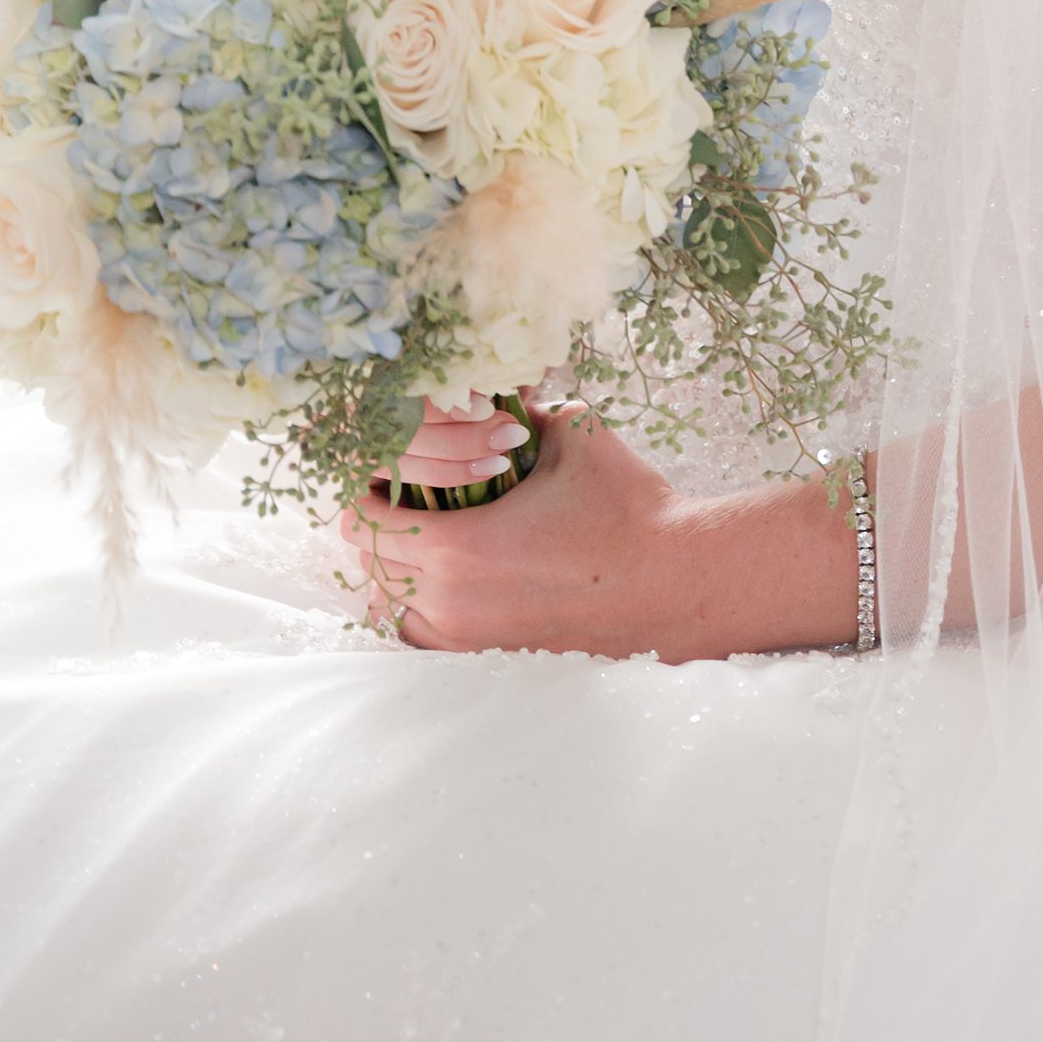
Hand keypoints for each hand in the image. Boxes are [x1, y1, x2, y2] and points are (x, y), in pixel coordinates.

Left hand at [340, 405, 860, 660]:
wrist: (677, 582)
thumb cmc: (628, 506)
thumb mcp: (574, 433)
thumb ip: (522, 407)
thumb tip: (494, 386)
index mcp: (460, 544)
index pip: (366, 521)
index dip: (365, 490)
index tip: (382, 469)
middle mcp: (452, 600)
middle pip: (372, 564)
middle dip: (376, 525)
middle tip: (399, 493)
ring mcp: (470, 637)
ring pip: (391, 608)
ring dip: (394, 569)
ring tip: (420, 534)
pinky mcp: (493, 656)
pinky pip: (425, 638)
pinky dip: (419, 608)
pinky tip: (444, 577)